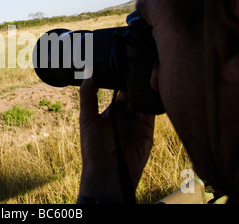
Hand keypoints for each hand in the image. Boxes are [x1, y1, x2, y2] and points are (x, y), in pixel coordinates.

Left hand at [78, 76, 154, 202]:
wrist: (108, 172)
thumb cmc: (93, 146)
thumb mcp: (87, 118)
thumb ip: (88, 95)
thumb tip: (89, 73)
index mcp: (108, 116)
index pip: (116, 95)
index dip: (119, 84)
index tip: (121, 67)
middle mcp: (123, 120)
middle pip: (131, 98)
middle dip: (132, 87)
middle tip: (133, 71)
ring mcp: (136, 125)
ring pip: (141, 104)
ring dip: (141, 93)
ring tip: (141, 79)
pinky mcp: (147, 132)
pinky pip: (151, 114)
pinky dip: (151, 103)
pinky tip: (150, 91)